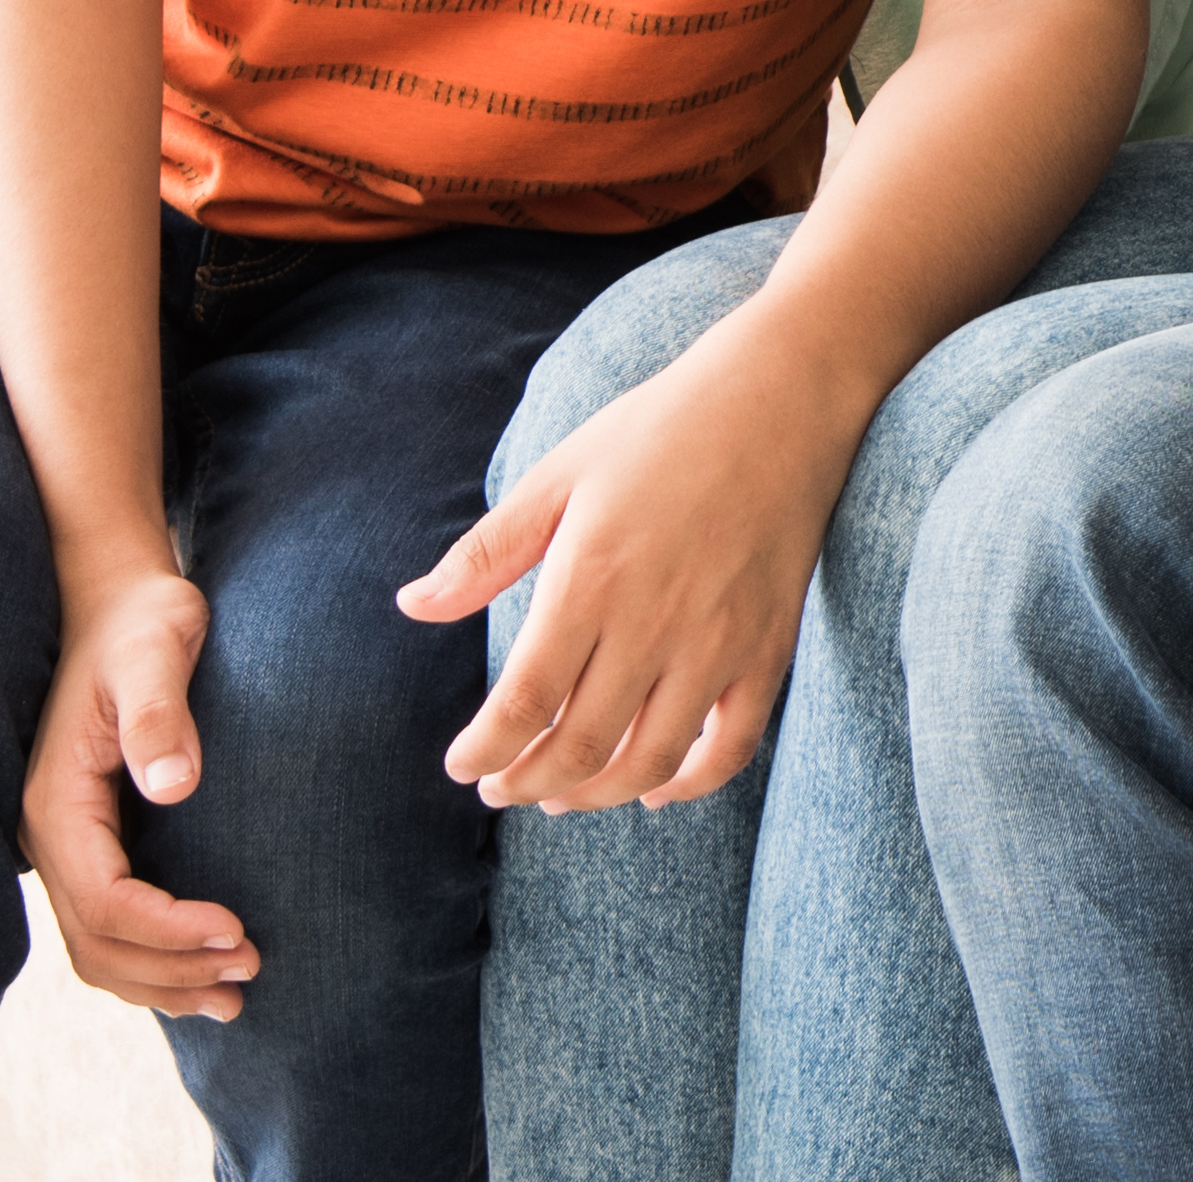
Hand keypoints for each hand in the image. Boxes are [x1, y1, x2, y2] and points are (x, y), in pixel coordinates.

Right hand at [25, 571, 258, 1018]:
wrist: (116, 597)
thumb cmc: (141, 617)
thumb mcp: (156, 646)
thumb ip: (159, 712)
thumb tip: (173, 785)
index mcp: (56, 800)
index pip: (104, 899)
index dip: (167, 929)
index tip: (237, 929)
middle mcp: (49, 833)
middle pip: (98, 940)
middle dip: (170, 968)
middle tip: (250, 971)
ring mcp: (68, 842)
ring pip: (99, 945)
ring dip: (162, 980)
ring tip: (235, 993)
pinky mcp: (94, 840)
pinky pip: (111, 922)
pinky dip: (154, 958)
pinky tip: (205, 967)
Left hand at [403, 314, 878, 814]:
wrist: (780, 396)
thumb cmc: (659, 429)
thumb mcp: (561, 474)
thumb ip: (486, 551)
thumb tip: (411, 605)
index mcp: (592, 578)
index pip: (525, 702)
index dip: (485, 751)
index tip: (463, 766)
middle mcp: (655, 621)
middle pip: (580, 745)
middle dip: (527, 783)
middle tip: (502, 789)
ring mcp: (718, 640)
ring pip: (650, 760)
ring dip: (596, 796)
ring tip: (562, 795)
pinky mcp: (769, 647)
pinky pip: (732, 747)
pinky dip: (691, 785)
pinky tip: (654, 788)